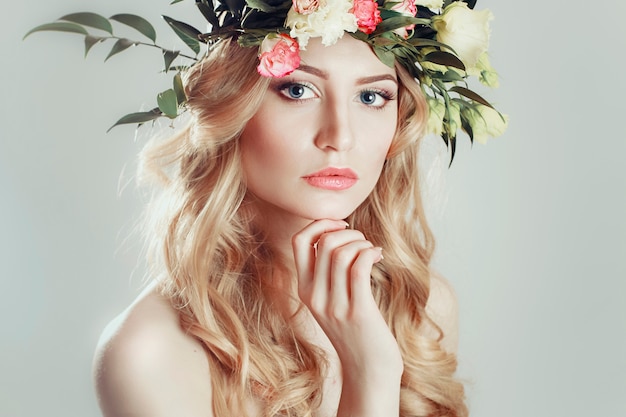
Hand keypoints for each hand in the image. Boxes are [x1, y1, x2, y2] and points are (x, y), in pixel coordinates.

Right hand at [292, 219, 402, 415]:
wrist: (368, 373)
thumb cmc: (356, 333)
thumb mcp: (332, 303)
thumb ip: (329, 275)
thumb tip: (341, 237)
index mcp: (305, 290)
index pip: (299, 241)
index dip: (320, 224)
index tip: (340, 226)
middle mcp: (315, 297)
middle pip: (325, 242)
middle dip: (349, 232)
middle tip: (363, 242)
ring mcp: (334, 305)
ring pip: (342, 252)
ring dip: (362, 242)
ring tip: (372, 251)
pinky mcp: (357, 311)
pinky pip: (359, 266)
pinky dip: (370, 252)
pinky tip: (379, 255)